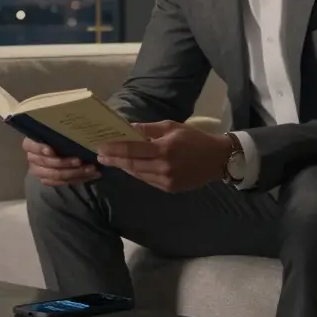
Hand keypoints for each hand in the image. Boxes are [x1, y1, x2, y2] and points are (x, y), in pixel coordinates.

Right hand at [23, 137, 99, 185]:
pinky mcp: (47, 180)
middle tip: (79, 161)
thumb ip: (60, 132)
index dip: (39, 148)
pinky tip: (89, 175)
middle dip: (64, 163)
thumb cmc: (60, 137)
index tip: (50, 151)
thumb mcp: (58, 132)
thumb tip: (72, 127)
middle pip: (45, 163)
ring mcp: (38, 171)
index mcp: (31, 143)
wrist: (61, 151)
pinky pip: (60, 183)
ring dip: (73, 173)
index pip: (30, 146)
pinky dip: (76, 179)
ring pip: (54, 175)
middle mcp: (32, 158)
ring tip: (90, 169)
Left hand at [96, 121, 228, 192]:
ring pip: (138, 174)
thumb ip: (148, 130)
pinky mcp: (169, 189)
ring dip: (124, 167)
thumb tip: (127, 128)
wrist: (217, 159)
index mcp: (164, 149)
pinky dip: (137, 173)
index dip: (114, 150)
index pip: (132, 150)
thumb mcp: (171, 127)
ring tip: (112, 160)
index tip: (100, 147)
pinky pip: (147, 180)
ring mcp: (166, 181)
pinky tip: (130, 167)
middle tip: (100, 156)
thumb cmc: (193, 138)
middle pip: (131, 165)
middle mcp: (164, 167)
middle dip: (114, 160)